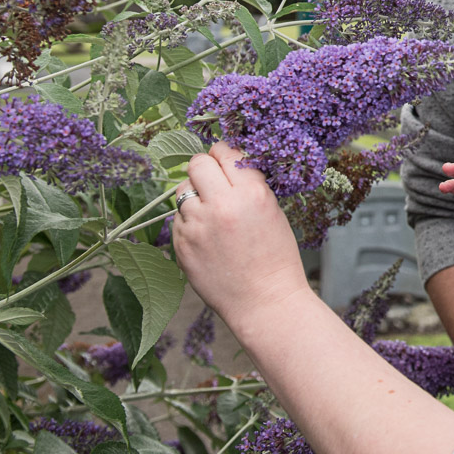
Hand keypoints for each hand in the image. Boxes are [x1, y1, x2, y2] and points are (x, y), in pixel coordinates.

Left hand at [170, 142, 309, 328]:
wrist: (265, 302)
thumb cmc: (275, 258)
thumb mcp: (272, 212)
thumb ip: (248, 186)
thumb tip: (225, 165)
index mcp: (251, 193)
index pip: (225, 151)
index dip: (224, 153)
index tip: (224, 161)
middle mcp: (222, 204)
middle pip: (197, 163)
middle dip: (204, 168)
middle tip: (212, 182)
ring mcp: (197, 225)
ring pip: (182, 190)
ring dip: (194, 196)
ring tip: (210, 213)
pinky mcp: (182, 244)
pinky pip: (178, 219)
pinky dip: (190, 222)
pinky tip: (207, 237)